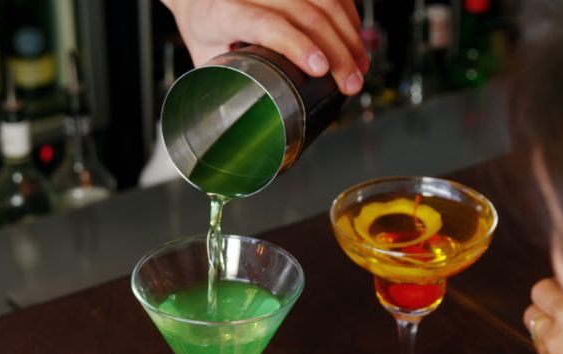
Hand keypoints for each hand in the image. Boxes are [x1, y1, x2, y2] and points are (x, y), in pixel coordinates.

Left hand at [160, 0, 369, 95]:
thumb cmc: (202, 28)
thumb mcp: (205, 59)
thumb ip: (225, 87)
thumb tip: (244, 132)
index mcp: (224, 12)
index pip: (265, 24)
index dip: (296, 45)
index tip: (320, 70)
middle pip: (305, 13)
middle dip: (337, 50)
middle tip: (351, 83)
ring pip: (324, 0)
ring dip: (349, 34)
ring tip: (360, 67)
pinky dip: (349, 17)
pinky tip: (355, 40)